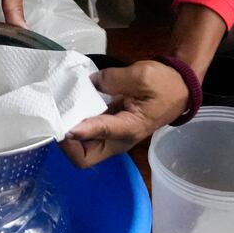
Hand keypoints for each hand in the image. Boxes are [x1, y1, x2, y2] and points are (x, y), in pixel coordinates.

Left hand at [60, 60, 188, 167]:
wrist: (177, 87)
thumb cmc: (163, 84)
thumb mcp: (143, 75)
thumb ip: (115, 79)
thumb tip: (91, 82)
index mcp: (129, 128)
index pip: (100, 134)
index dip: (81, 132)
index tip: (65, 127)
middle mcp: (117, 139)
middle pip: (85, 157)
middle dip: (67, 146)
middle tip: (56, 122)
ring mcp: (111, 136)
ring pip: (82, 149)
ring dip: (67, 137)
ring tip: (55, 115)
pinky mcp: (107, 128)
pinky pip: (85, 135)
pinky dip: (73, 126)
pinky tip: (65, 108)